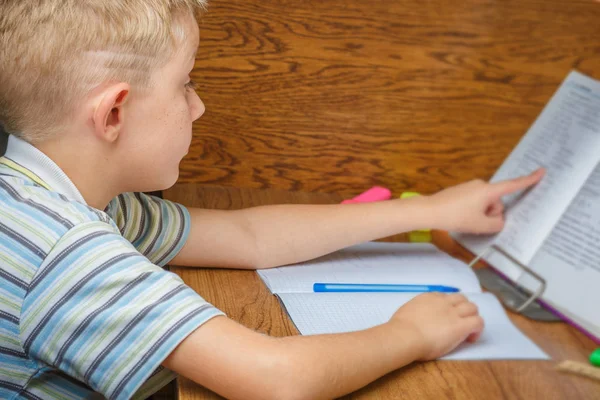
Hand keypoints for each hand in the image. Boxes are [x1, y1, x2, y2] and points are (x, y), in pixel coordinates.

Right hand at [389, 292, 483, 360]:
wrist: (406, 335)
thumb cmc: (401, 327)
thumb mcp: (407, 311)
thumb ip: (416, 310)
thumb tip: (418, 316)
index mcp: (429, 297)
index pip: (445, 296)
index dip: (448, 306)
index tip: (445, 316)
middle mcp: (444, 302)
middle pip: (462, 299)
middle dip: (463, 308)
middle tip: (459, 321)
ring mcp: (454, 313)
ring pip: (473, 308)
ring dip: (472, 316)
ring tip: (467, 329)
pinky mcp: (461, 326)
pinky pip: (478, 322)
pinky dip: (477, 330)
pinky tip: (470, 339)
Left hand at [428, 168, 544, 233]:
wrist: (429, 211)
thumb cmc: (456, 216)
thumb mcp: (481, 225)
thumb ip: (497, 224)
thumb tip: (498, 220)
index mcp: (489, 190)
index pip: (513, 185)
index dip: (529, 180)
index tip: (542, 171)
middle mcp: (481, 185)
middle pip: (497, 203)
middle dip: (491, 214)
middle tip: (476, 223)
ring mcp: (470, 187)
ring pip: (485, 205)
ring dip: (480, 215)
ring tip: (465, 220)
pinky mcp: (461, 192)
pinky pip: (474, 204)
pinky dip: (472, 213)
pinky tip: (460, 218)